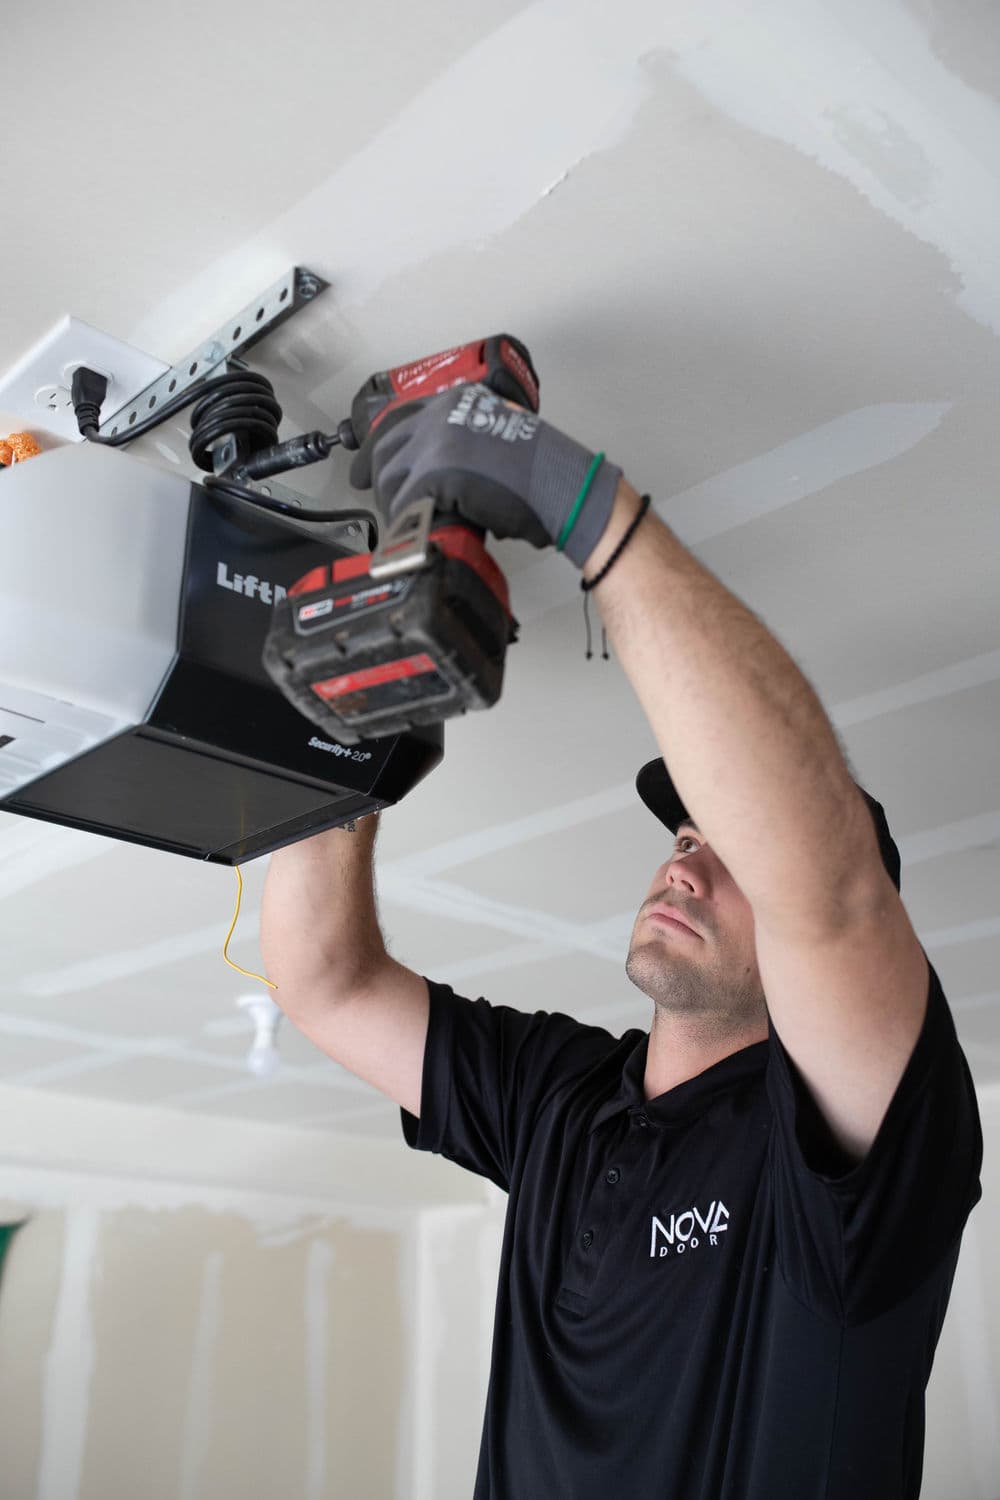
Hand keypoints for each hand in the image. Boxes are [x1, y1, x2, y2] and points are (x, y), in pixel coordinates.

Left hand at [348, 384, 621, 568]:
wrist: (559, 484)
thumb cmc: (544, 470)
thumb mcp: (499, 435)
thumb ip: (468, 443)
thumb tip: (448, 474)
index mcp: (455, 402)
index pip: (400, 423)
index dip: (383, 452)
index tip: (372, 469)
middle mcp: (439, 415)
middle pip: (386, 450)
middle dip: (382, 481)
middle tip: (387, 504)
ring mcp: (433, 443)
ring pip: (390, 478)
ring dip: (393, 504)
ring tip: (404, 522)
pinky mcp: (433, 473)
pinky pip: (404, 503)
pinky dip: (405, 521)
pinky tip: (412, 532)